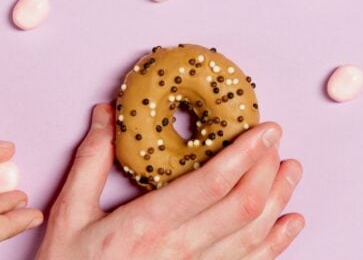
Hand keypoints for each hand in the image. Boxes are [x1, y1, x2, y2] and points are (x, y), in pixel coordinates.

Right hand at [36, 104, 303, 259]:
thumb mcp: (70, 215)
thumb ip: (92, 162)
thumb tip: (106, 115)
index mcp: (148, 226)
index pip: (212, 184)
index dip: (245, 154)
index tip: (265, 129)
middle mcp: (180, 252)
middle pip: (243, 206)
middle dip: (267, 169)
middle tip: (276, 142)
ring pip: (254, 236)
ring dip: (279, 199)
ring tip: (291, 170)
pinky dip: (277, 244)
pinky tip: (290, 223)